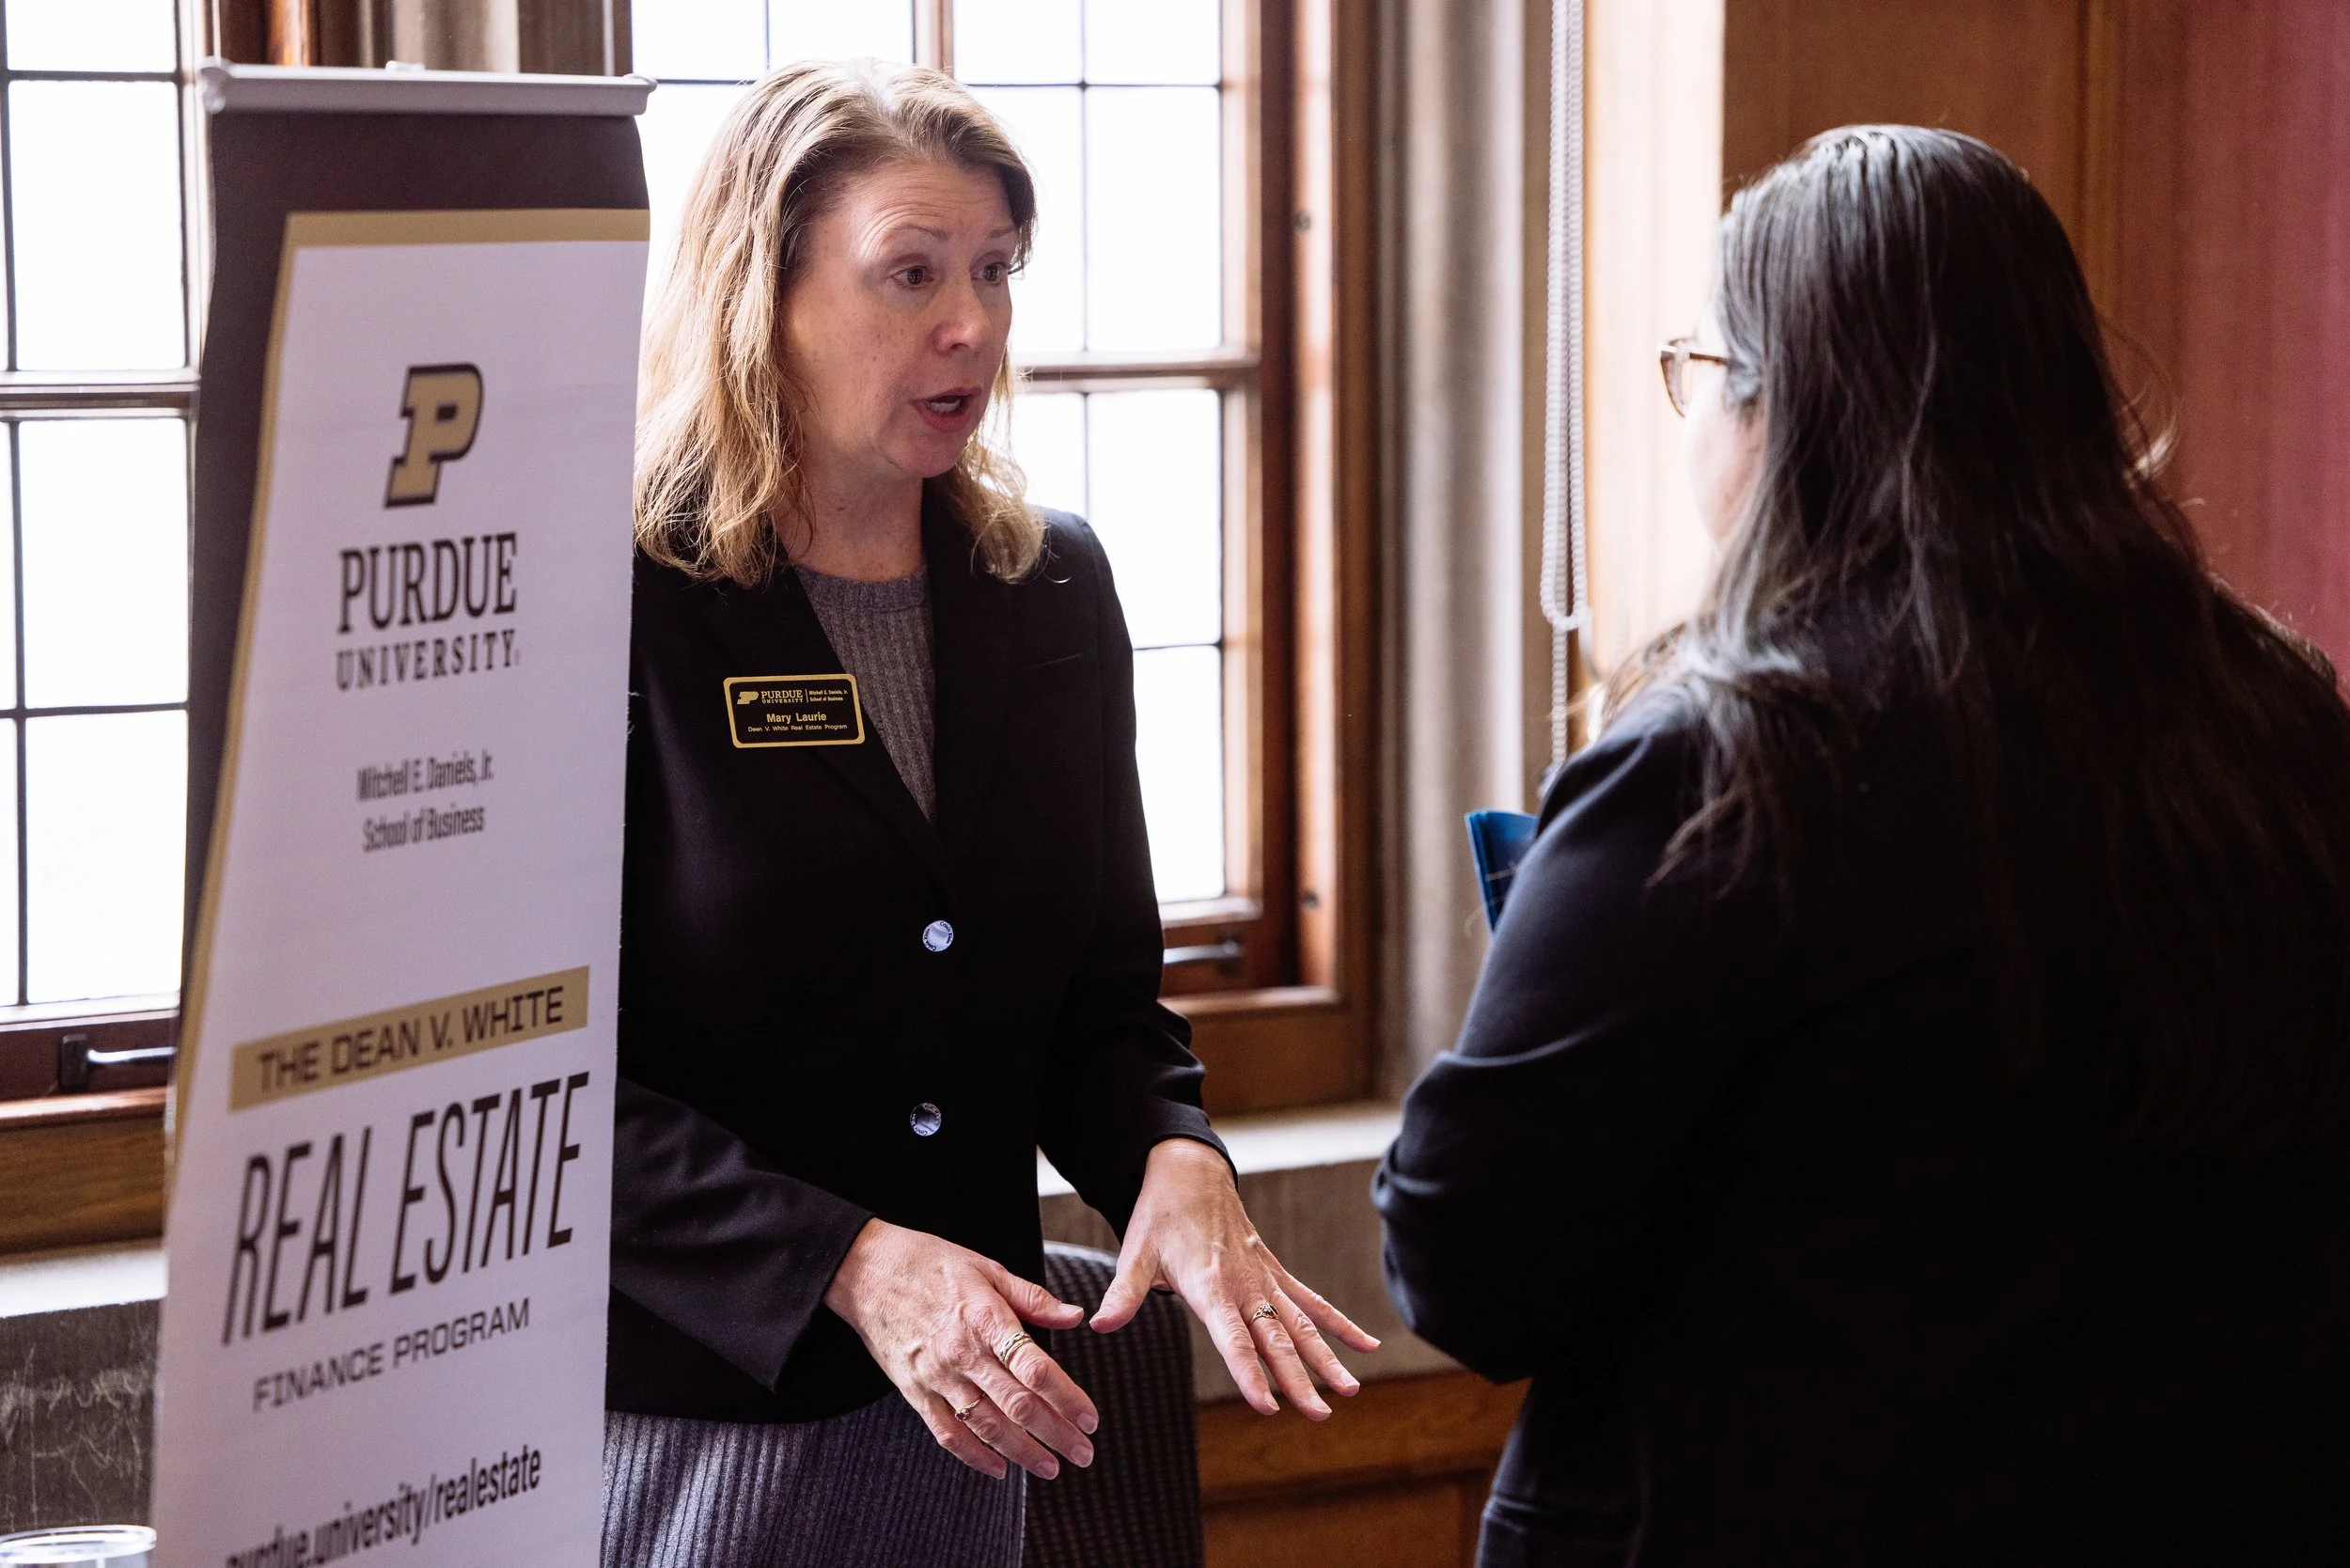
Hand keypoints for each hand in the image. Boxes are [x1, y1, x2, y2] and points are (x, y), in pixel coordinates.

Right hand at [823, 1218, 1098, 1479]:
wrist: (866, 1271)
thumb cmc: (930, 1264)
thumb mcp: (987, 1269)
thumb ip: (1033, 1298)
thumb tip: (1075, 1316)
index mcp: (986, 1319)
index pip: (1035, 1368)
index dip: (1066, 1397)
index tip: (1089, 1418)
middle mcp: (963, 1353)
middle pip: (1017, 1405)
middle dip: (1056, 1434)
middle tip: (1083, 1453)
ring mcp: (937, 1377)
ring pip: (986, 1426)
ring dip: (1022, 1452)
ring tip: (1051, 1467)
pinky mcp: (915, 1392)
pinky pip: (948, 1434)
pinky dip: (974, 1457)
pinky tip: (999, 1468)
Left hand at [1091, 1138, 1380, 1417]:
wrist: (1189, 1170)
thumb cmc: (1160, 1215)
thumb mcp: (1136, 1251)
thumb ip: (1123, 1293)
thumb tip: (1099, 1327)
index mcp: (1210, 1284)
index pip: (1233, 1338)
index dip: (1250, 1373)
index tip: (1268, 1406)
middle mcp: (1244, 1284)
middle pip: (1276, 1339)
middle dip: (1299, 1379)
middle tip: (1319, 1415)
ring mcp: (1264, 1277)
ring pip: (1301, 1324)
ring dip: (1326, 1358)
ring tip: (1349, 1392)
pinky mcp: (1274, 1271)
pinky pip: (1311, 1300)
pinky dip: (1339, 1324)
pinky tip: (1368, 1346)